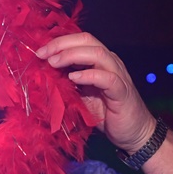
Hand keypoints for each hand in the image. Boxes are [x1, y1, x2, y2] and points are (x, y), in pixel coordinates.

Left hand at [37, 32, 155, 153]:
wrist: (133, 133)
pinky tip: (74, 78)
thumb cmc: (106, 114)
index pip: (80, 41)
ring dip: (72, 55)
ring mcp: (118, 75)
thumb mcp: (80, 95)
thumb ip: (66, 83)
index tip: (40, 52)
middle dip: (62, 44)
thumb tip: (43, 75)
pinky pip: (107, 78)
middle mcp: (110, 63)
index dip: (59, 42)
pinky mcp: (122, 92)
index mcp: (99, 61)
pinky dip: (89, 75)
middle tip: (43, 54)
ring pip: (97, 53)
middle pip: (87, 40)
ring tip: (54, 63)